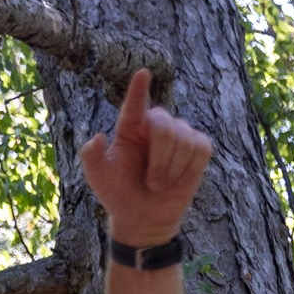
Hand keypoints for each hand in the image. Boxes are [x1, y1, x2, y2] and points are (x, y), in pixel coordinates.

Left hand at [81, 71, 212, 248]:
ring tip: (161, 185)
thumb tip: (97, 138)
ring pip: (185, 139)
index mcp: (130, 127)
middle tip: (152, 184)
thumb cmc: (119, 195)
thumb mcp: (99, 180)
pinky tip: (179, 179)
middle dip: (160, 158)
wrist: (143, 219)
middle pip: (165, 125)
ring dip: (173, 169)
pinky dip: (190, 168)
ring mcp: (178, 134)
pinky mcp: (197, 147)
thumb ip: (92, 158)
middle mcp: (155, 125)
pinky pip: (202, 148)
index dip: (139, 89)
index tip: (142, 74)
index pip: (135, 104)